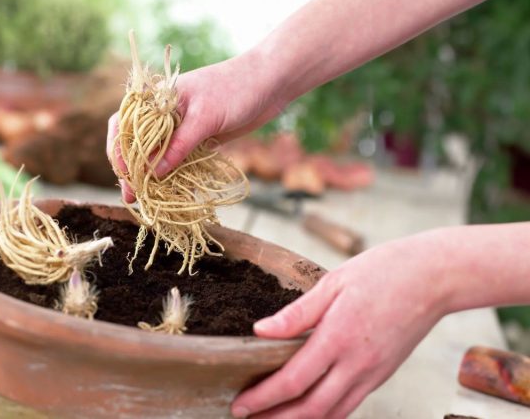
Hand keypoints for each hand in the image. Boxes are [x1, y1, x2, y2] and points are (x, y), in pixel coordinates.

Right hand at [106, 49, 286, 202]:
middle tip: (132, 196)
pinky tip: (169, 191)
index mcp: (158, 98)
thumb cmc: (235, 89)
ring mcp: (181, 127)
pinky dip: (173, 174)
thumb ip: (179, 144)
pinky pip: (178, 159)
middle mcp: (165, 113)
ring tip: (146, 200)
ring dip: (151, 176)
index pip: (126, 125)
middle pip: (138, 143)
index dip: (120, 151)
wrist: (270, 83)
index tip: (125, 176)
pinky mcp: (198, 138)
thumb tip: (153, 172)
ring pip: (158, 154)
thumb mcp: (205, 117)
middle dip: (133, 169)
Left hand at [232, 233, 450, 417]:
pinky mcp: (383, 375)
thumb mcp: (334, 282)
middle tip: (246, 417)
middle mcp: (357, 364)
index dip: (263, 398)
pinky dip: (326, 416)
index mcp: (339, 337)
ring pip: (332, 414)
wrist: (435, 278)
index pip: (293, 380)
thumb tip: (260, 330)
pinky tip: (308, 412)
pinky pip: (350, 405)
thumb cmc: (383, 272)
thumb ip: (297, 313)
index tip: (239, 405)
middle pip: (310, 409)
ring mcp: (373, 374)